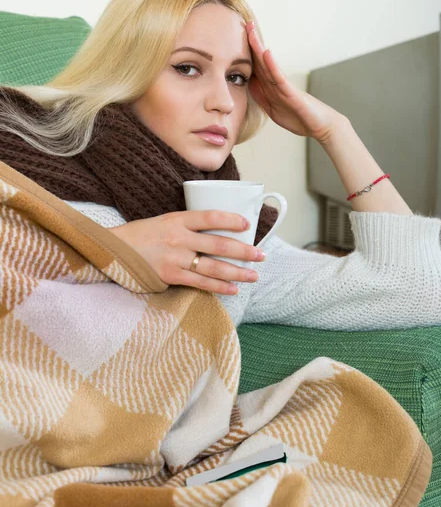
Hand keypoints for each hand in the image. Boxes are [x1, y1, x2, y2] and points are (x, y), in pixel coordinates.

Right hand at [109, 211, 265, 295]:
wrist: (112, 251)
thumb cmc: (140, 235)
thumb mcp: (164, 221)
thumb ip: (187, 225)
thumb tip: (215, 232)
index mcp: (177, 219)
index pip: (211, 217)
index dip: (232, 220)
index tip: (248, 224)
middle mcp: (179, 238)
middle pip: (219, 245)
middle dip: (244, 251)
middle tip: (261, 255)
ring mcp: (175, 258)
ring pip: (214, 267)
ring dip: (237, 272)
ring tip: (254, 276)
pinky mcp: (170, 276)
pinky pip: (200, 283)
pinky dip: (219, 287)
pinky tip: (233, 289)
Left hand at [245, 20, 344, 143]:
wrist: (321, 126)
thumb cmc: (299, 117)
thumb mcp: (273, 109)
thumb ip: (262, 96)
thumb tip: (249, 84)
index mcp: (272, 87)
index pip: (257, 66)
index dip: (246, 53)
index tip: (234, 38)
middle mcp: (277, 83)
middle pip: (261, 60)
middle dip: (252, 42)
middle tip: (243, 23)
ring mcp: (285, 87)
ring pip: (268, 64)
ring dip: (259, 47)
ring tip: (251, 30)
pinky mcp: (292, 94)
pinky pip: (279, 78)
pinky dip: (272, 65)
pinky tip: (266, 53)